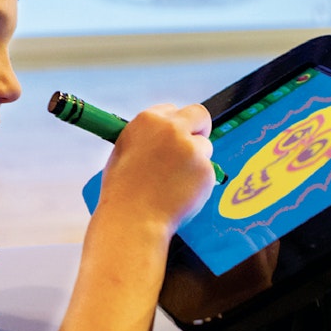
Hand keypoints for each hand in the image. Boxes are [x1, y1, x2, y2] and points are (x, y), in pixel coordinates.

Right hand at [97, 103, 215, 231]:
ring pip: (205, 147)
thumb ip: (147, 138)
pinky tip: (179, 195)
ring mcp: (191, 148)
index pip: (172, 110)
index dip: (175, 123)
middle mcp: (171, 128)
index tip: (177, 134)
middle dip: (200, 127)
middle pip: (199, 114)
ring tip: (173, 185)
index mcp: (147, 120)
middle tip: (195, 145)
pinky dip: (198, 183)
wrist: (132, 220)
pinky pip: (208, 172)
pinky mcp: (206, 169)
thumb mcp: (124, 152)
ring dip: (196, 161)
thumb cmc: (123, 192)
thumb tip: (162, 137)